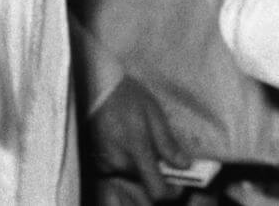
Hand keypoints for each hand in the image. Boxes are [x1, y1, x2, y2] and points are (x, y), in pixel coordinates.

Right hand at [89, 75, 190, 201]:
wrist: (95, 87)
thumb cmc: (125, 96)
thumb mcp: (152, 112)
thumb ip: (167, 142)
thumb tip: (183, 164)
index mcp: (136, 151)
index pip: (157, 191)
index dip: (172, 192)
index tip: (179, 185)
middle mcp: (118, 164)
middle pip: (144, 192)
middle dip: (157, 185)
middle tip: (166, 170)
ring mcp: (105, 166)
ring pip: (130, 185)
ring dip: (142, 181)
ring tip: (149, 161)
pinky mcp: (98, 164)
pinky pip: (117, 178)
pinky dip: (128, 173)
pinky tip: (132, 155)